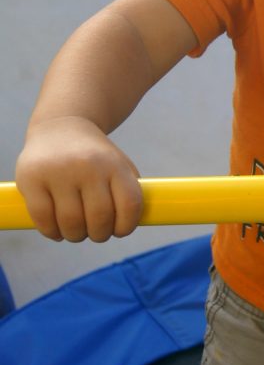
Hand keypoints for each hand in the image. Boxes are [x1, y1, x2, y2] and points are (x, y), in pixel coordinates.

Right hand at [15, 117, 142, 241]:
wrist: (60, 128)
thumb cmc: (95, 157)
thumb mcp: (118, 165)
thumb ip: (129, 192)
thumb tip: (129, 225)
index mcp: (114, 164)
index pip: (129, 205)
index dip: (127, 226)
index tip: (119, 231)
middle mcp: (88, 166)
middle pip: (99, 219)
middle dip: (99, 234)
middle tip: (95, 233)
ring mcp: (58, 171)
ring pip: (71, 222)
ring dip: (76, 236)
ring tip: (76, 232)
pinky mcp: (31, 178)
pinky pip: (43, 218)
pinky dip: (51, 232)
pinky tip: (56, 230)